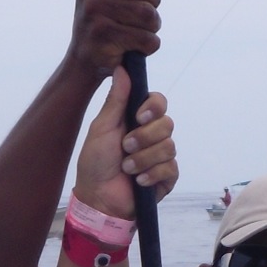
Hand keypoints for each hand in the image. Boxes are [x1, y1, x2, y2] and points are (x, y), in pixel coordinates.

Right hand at [68, 0, 160, 82]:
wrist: (87, 60)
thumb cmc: (111, 17)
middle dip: (152, 2)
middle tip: (141, 14)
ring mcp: (92, 10)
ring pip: (147, 13)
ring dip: (152, 26)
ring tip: (138, 31)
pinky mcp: (102, 36)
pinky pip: (146, 38)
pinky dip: (149, 45)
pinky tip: (133, 47)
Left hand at [73, 70, 176, 219]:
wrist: (98, 198)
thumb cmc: (96, 163)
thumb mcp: (102, 127)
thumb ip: (116, 99)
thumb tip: (122, 68)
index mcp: (137, 120)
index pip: (159, 102)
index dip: (153, 107)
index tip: (139, 116)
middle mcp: (152, 136)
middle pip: (167, 124)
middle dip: (145, 137)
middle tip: (126, 147)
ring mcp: (161, 157)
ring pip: (168, 147)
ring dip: (144, 159)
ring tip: (127, 168)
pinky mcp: (167, 177)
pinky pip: (170, 168)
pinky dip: (152, 174)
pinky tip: (138, 181)